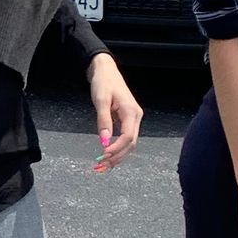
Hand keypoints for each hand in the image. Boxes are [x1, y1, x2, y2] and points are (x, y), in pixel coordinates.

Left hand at [87, 55, 141, 172]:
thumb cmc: (104, 82)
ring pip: (129, 144)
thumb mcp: (101, 100)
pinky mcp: (127, 120)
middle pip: (130, 144)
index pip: (128, 137)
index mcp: (132, 112)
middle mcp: (136, 117)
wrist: (106, 71)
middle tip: (101, 166)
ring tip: (102, 166)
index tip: (103, 156)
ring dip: (117, 156)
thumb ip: (103, 121)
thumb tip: (104, 141)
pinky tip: (108, 156)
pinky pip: (125, 139)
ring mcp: (133, 119)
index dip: (117, 149)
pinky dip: (117, 149)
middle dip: (117, 157)